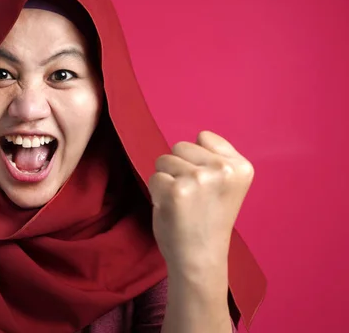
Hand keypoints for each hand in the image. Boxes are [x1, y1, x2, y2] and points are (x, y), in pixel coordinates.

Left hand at [148, 131, 253, 272]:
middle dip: (179, 167)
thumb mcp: (226, 185)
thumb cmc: (208, 220)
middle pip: (180, 146)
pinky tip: (171, 208)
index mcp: (241, 167)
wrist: (200, 258)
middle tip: (191, 196)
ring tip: (182, 203)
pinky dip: (157, 192)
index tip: (206, 184)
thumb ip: (215, 160)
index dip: (196, 159)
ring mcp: (199, 179)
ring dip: (166, 180)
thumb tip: (194, 138)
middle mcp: (223, 170)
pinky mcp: (176, 191)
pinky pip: (154, 177)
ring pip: (164, 160)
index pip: (204, 137)